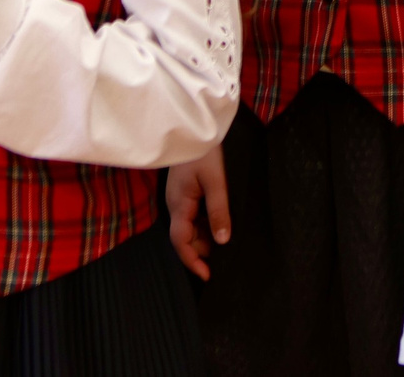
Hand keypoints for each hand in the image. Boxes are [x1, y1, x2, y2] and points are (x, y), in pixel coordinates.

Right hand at [167, 144, 231, 280]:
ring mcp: (180, 199)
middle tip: (225, 260)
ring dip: (206, 237)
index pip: (181, 242)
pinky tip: (221, 225)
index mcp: (179, 205)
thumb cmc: (203, 151)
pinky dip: (206, 224)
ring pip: (191, 227)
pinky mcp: (186, 192)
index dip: (193, 260)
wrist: (195, 126)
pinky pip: (194, 216)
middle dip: (202, 250)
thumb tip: (223, 241)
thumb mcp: (215, 181)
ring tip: (227, 244)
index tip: (207, 275)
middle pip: (186, 237)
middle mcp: (176, 205)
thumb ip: (218, 211)